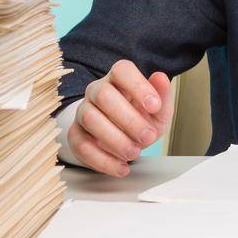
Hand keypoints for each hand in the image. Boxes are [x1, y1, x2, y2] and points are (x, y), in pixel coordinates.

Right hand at [66, 60, 173, 176]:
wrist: (123, 137)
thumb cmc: (140, 118)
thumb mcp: (158, 110)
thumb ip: (162, 95)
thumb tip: (160, 77)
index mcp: (118, 78)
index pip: (122, 70)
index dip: (138, 86)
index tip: (155, 106)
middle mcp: (96, 91)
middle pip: (103, 95)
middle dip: (129, 120)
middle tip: (148, 137)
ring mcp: (83, 112)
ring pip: (90, 119)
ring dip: (115, 140)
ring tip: (135, 153)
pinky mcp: (75, 135)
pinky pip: (82, 145)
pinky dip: (104, 160)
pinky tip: (122, 167)